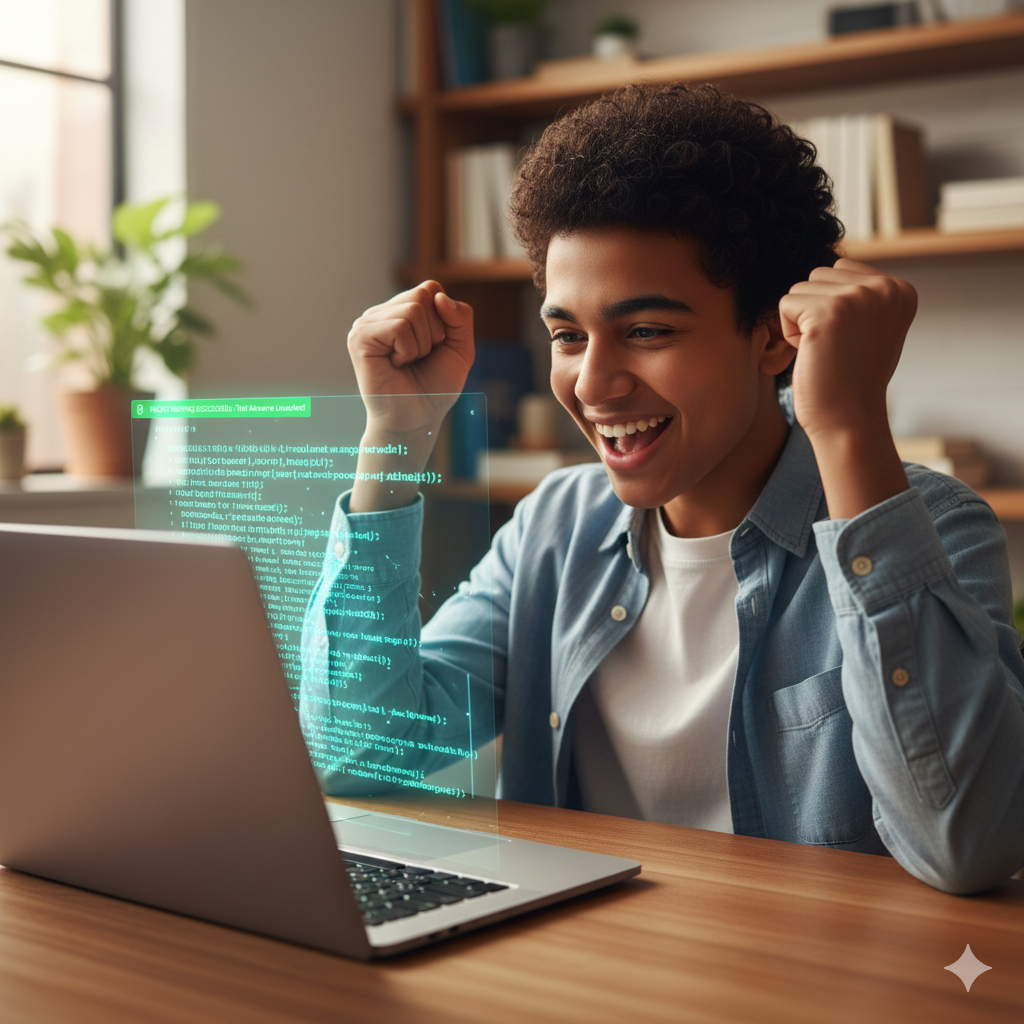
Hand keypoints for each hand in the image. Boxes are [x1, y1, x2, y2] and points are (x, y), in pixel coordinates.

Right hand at [347, 281, 474, 438]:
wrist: (417, 420)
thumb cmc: (435, 387)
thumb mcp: (460, 347)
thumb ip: (460, 316)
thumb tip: (438, 296)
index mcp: (400, 311)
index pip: (431, 288)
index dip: (444, 320)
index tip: (434, 348)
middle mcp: (380, 313)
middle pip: (424, 295)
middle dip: (434, 332)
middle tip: (419, 358)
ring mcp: (367, 324)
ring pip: (413, 310)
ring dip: (422, 345)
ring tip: (407, 362)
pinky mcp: (360, 337)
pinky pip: (400, 327)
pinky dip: (408, 350)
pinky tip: (396, 365)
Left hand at [778, 257, 915, 518]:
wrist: (849, 420)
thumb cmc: (850, 379)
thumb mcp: (869, 326)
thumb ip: (859, 294)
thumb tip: (830, 264)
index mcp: (900, 288)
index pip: (840, 269)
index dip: (831, 307)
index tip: (849, 341)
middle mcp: (884, 287)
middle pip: (818, 274)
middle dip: (814, 311)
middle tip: (834, 348)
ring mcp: (858, 297)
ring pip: (799, 288)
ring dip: (801, 322)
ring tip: (824, 351)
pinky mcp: (828, 312)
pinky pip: (785, 304)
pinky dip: (789, 332)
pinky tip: (812, 354)